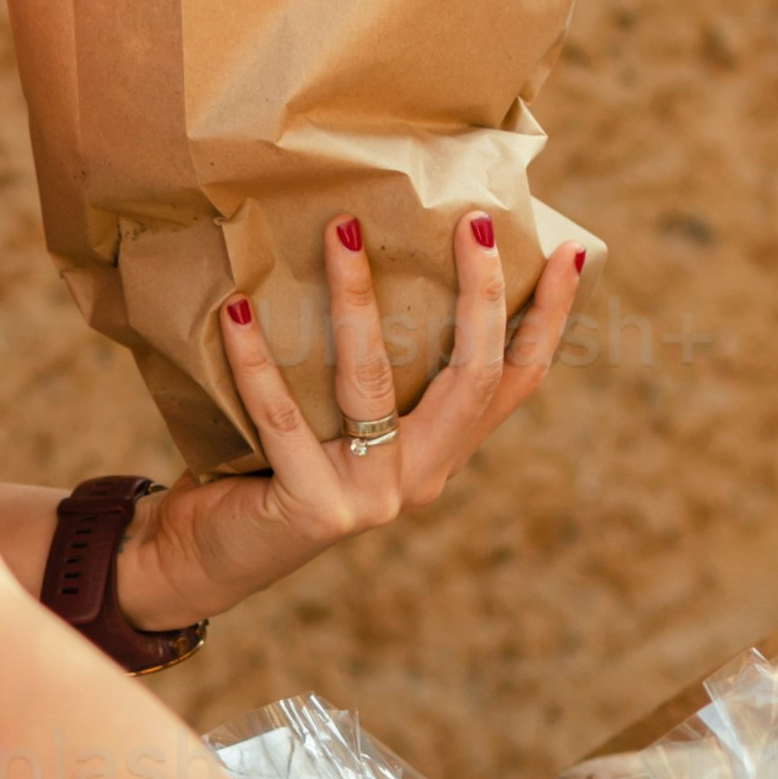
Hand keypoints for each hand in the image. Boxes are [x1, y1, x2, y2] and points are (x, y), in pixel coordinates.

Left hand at [114, 208, 587, 638]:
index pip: (514, 382)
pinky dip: (256, 358)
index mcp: (440, 455)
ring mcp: (372, 499)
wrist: (209, 559)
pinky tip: (237, 308)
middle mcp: (420, 479)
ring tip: (341, 228)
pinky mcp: (314, 509)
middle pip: (473, 377)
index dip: (548, 320)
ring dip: (356, 296)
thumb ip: (371, 372)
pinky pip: (281, 415)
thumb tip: (373, 249)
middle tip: (474, 219)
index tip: (568, 252)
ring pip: (374, 380)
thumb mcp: (339, 421)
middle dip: (481, 293)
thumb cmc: (270, 469)